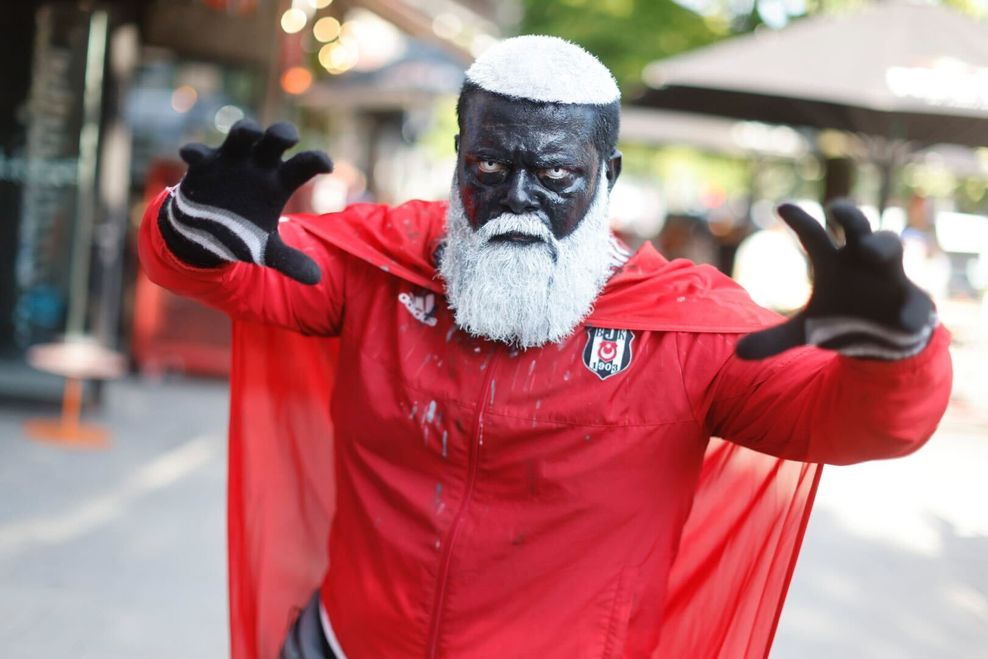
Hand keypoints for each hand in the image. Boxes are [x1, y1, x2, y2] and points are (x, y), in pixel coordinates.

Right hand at [159, 119, 331, 283]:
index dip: (315, 161)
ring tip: (249, 132)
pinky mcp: (203, 164)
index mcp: (279, 181)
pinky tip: (191, 155)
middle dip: (282, 133)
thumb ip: (289, 261)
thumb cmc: (241, 231)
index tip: (327, 165)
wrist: (205, 230)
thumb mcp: (265, 249)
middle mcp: (259, 165)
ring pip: (242, 135)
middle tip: (289, 137)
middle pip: (275, 139)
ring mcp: (231, 160)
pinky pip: (199, 153)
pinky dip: (195, 152)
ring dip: (245, 130)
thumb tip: (316, 279)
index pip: (304, 165)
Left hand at [736, 200, 934, 360]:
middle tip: (836, 208)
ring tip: (868, 250)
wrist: (882, 335)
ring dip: (881, 245)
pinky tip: (903, 322)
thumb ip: (774, 340)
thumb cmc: (842, 319)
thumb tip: (739, 354)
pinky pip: (914, 302)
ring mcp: (889, 275)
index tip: (781, 206)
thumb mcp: (806, 332)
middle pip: (857, 226)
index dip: (800, 220)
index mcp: (833, 263)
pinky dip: (910, 312)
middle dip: (849, 215)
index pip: (814, 236)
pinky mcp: (911, 299)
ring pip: (890, 245)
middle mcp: (861, 259)